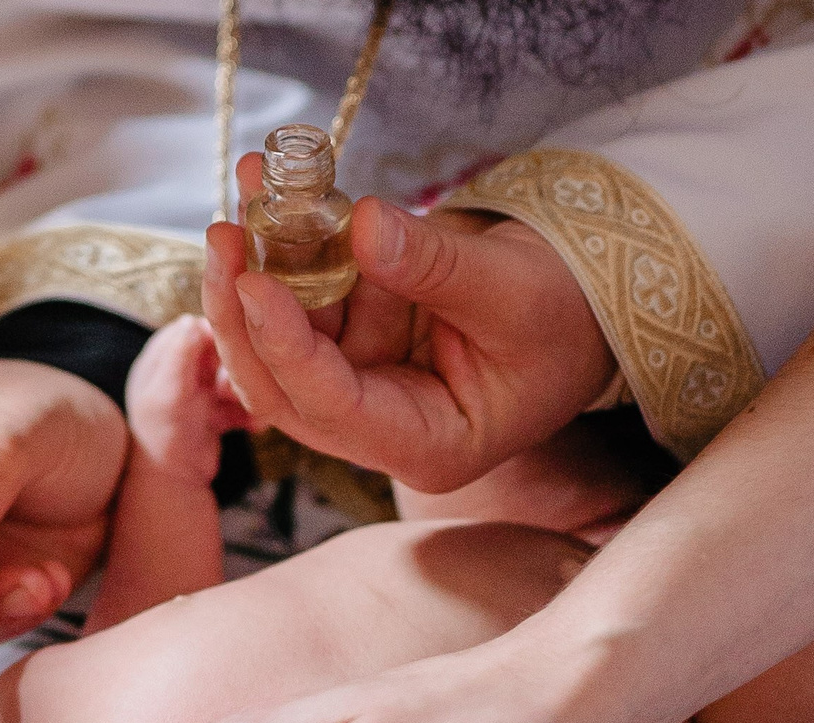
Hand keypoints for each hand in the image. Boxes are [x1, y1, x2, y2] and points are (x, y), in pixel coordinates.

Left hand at [124, 315, 252, 483]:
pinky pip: (240, 402)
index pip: (191, 327)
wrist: (172, 485)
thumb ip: (180, 357)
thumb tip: (193, 319)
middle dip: (236, 368)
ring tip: (250, 410)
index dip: (216, 334)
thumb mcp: (168, 394)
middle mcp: (178, 370)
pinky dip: (249, 413)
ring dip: (246, 392)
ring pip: (234, 375)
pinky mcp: (215, 411)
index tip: (236, 346)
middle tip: (239, 387)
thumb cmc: (162, 438)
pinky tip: (255, 427)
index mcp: (159, 358)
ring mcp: (198, 391)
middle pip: (219, 350)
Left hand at [205, 154, 615, 492]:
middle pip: (284, 385)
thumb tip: (364, 225)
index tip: (254, 282)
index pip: (335, 408)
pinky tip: (269, 191)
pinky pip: (303, 298)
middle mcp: (381, 427)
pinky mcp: (354, 339)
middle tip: (226, 232)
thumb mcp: (514, 288)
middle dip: (246, 311)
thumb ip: (435, 265)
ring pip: (281, 338)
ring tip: (249, 185)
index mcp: (427, 446)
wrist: (587, 298)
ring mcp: (361, 383)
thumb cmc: (571, 315)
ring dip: (257, 264)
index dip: (288, 348)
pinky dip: (285, 249)